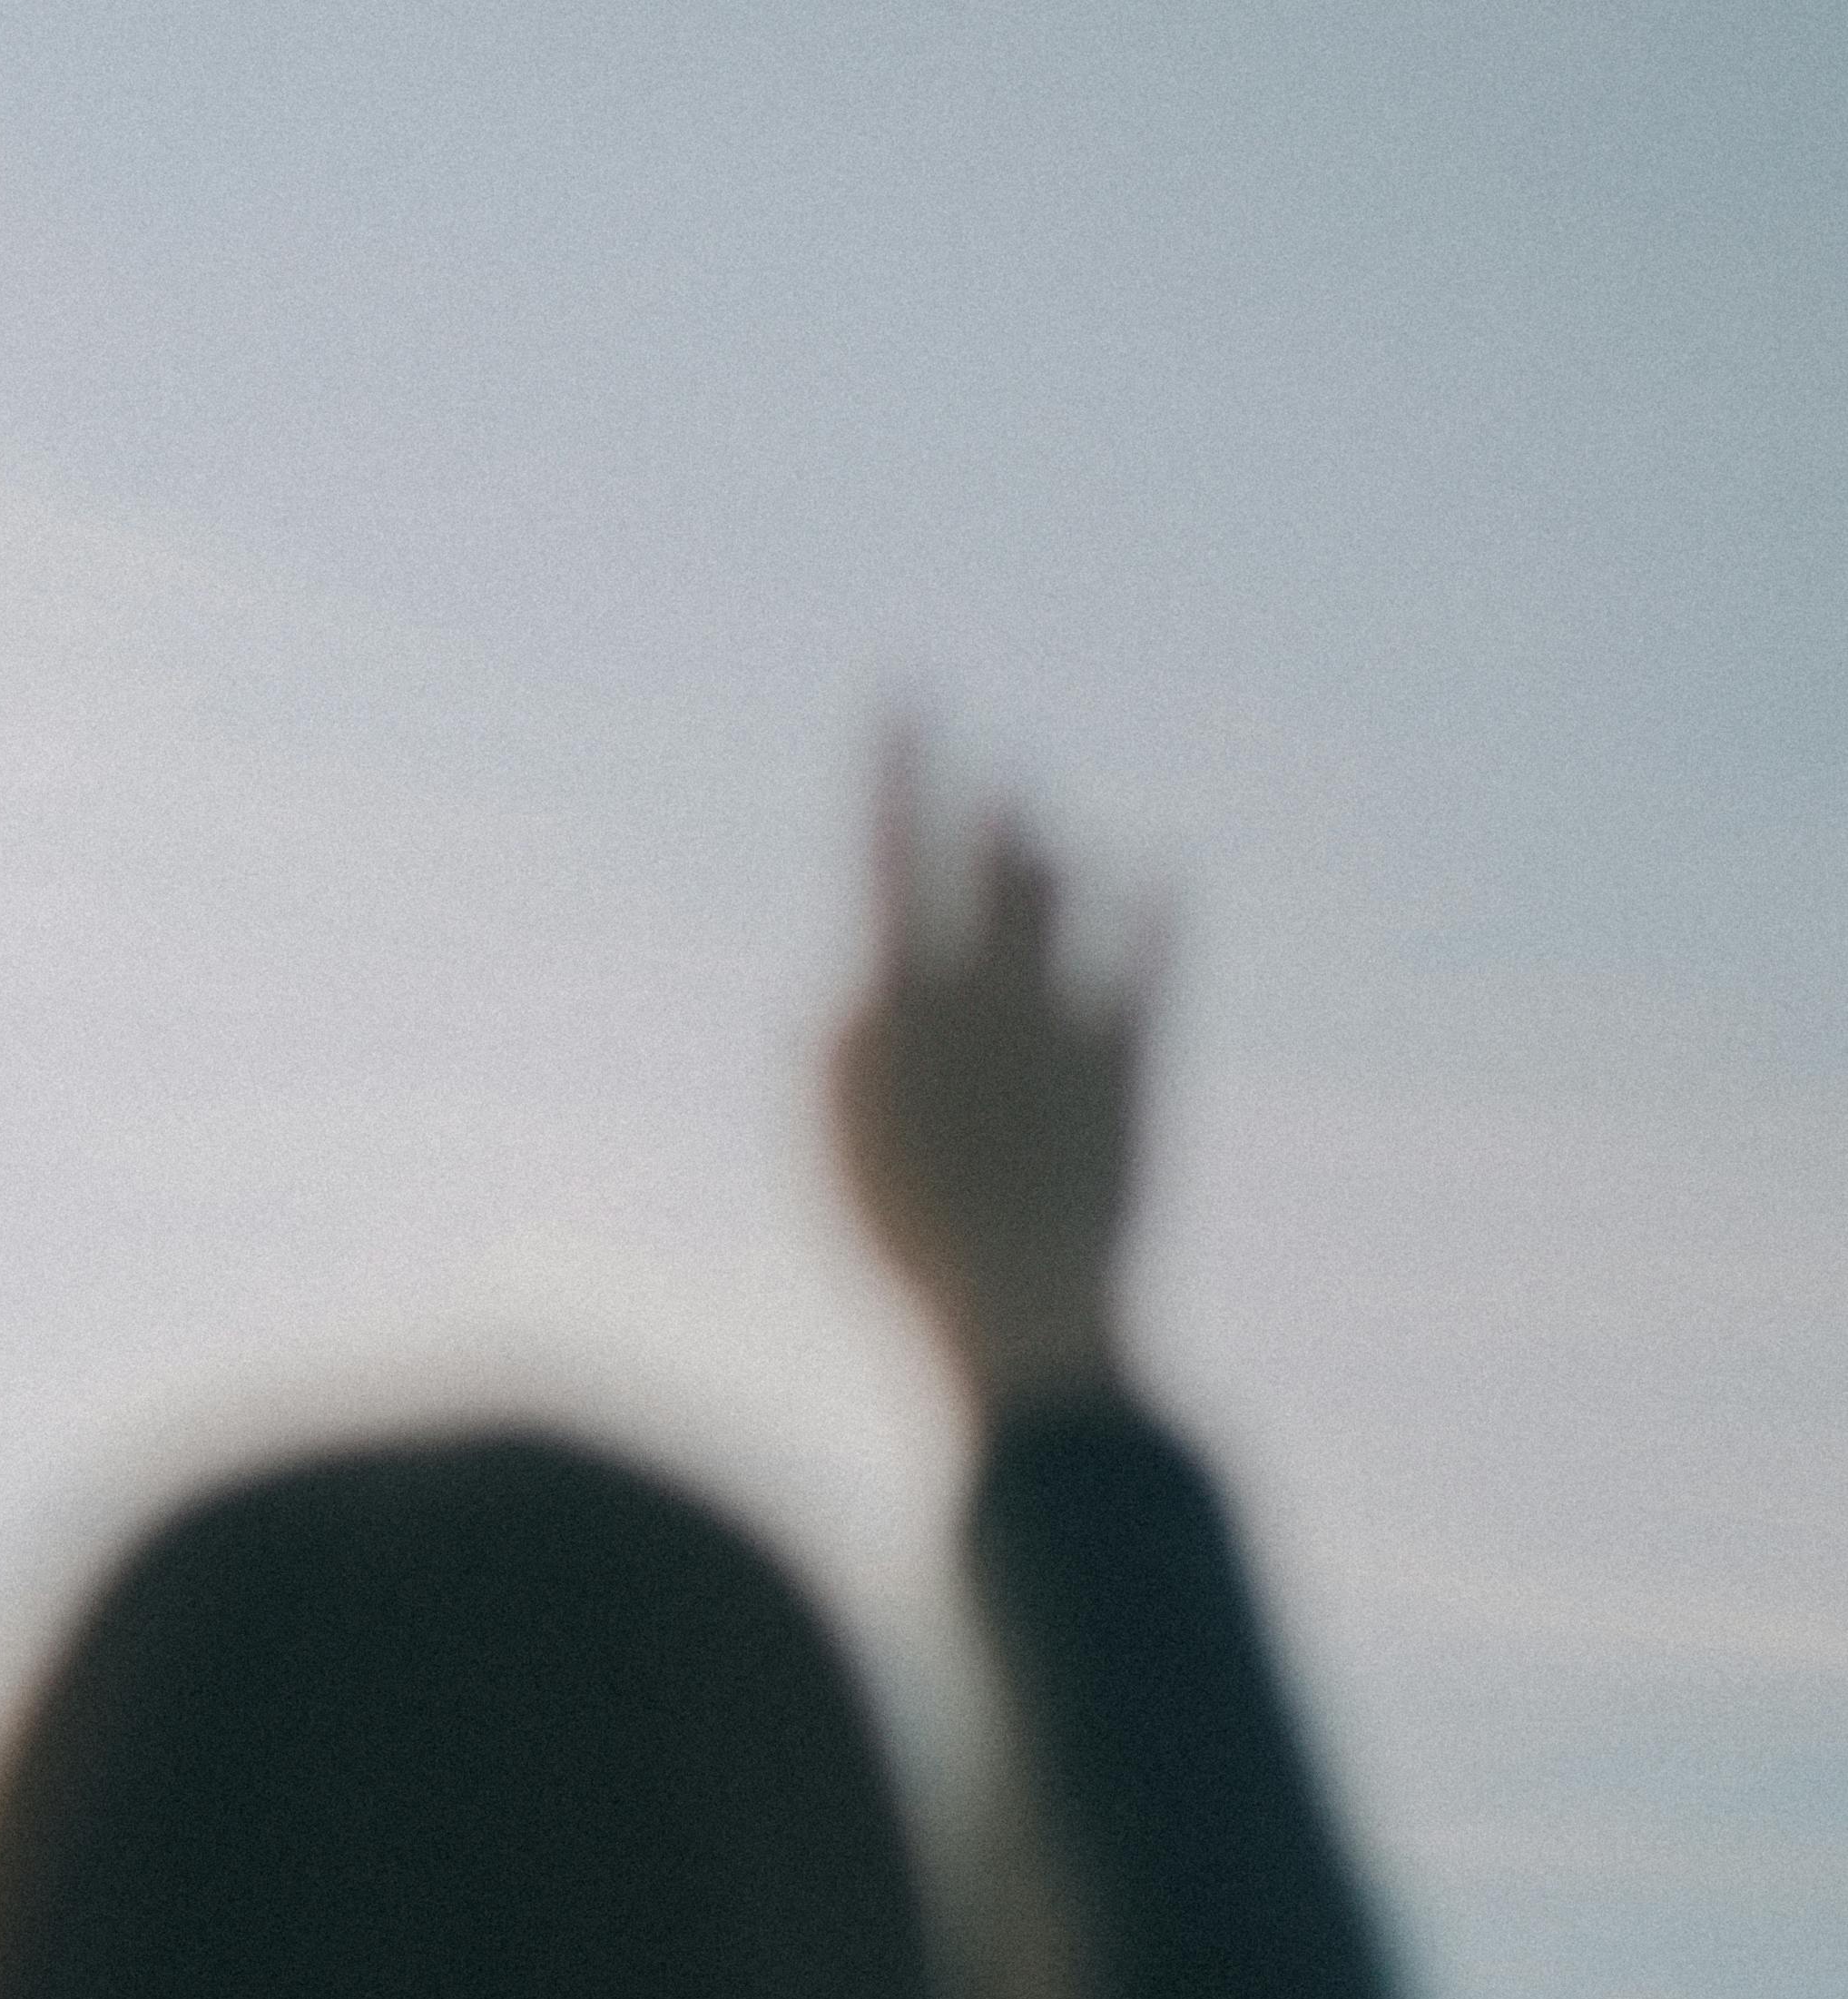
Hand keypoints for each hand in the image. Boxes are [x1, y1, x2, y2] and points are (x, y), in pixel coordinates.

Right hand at [824, 735, 1151, 1420]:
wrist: (1023, 1297)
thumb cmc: (910, 1237)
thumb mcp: (837, 1152)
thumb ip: (836, 1062)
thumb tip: (846, 992)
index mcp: (904, 1000)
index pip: (890, 854)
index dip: (893, 770)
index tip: (898, 701)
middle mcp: (985, 988)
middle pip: (977, 861)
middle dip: (958, 791)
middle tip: (954, 727)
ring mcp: (1060, 1019)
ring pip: (1051, 904)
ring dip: (1035, 860)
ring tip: (1024, 825)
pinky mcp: (1126, 1061)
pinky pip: (1142, 969)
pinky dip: (1149, 919)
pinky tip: (1161, 872)